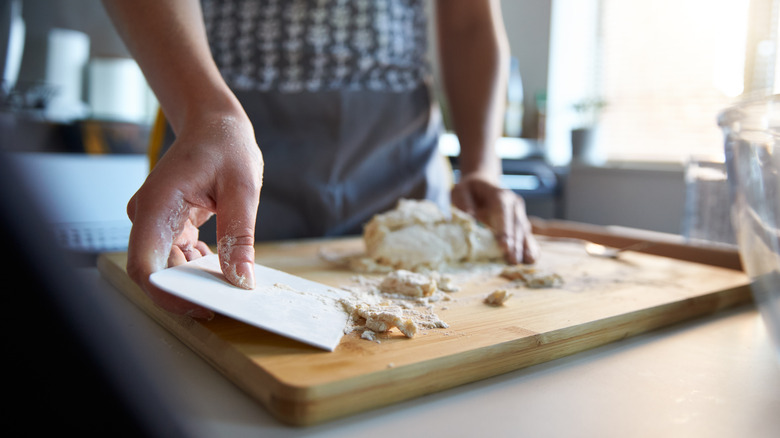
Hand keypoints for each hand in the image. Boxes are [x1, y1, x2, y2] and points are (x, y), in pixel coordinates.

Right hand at [126, 114, 263, 317]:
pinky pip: (176, 257)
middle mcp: (147, 215)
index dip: (168, 293)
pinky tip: (220, 261)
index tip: (201, 307)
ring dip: (194, 280)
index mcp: (158, 203)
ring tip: (229, 279)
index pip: (145, 263)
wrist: (214, 124)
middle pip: (155, 270)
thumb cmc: (225, 145)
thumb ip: (240, 236)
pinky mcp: (167, 226)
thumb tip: (241, 279)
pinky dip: (198, 267)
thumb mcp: (242, 189)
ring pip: (166, 267)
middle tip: (227, 300)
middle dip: (187, 291)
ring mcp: (155, 222)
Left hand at [451, 174, 539, 263]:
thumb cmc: (469, 189)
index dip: (504, 230)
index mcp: (500, 195)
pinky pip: (527, 235)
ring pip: (524, 231)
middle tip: (513, 260)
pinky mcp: (521, 222)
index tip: (504, 246)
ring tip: (526, 262)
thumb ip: (464, 203)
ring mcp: (519, 213)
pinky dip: (530, 247)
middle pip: (516, 225)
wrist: (482, 183)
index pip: (503, 214)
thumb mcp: (460, 191)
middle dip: (515, 244)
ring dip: (524, 247)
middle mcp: (514, 203)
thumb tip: (471, 218)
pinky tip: (531, 259)